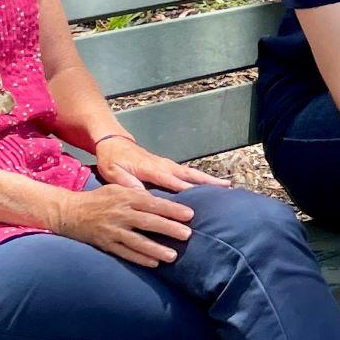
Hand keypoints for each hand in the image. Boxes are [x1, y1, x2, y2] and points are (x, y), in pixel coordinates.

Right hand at [52, 180, 198, 265]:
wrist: (70, 212)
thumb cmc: (99, 199)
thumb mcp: (118, 188)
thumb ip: (138, 194)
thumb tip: (162, 199)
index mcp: (125, 197)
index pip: (153, 203)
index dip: (171, 209)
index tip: (189, 214)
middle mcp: (120, 214)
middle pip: (148, 222)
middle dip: (169, 228)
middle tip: (187, 234)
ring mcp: (112, 230)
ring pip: (137, 241)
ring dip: (156, 249)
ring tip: (172, 256)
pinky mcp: (105, 244)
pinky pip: (125, 253)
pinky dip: (140, 258)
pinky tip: (154, 263)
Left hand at [94, 133, 227, 192]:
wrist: (113, 142)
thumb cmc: (112, 160)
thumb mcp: (113, 172)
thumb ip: (127, 183)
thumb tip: (141, 195)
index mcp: (150, 169)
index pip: (171, 180)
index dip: (185, 188)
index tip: (199, 197)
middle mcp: (163, 165)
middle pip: (189, 174)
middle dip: (208, 181)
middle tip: (227, 187)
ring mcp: (167, 164)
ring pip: (191, 173)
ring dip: (209, 179)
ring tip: (227, 186)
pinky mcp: (168, 166)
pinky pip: (187, 173)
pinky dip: (200, 178)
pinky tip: (210, 185)